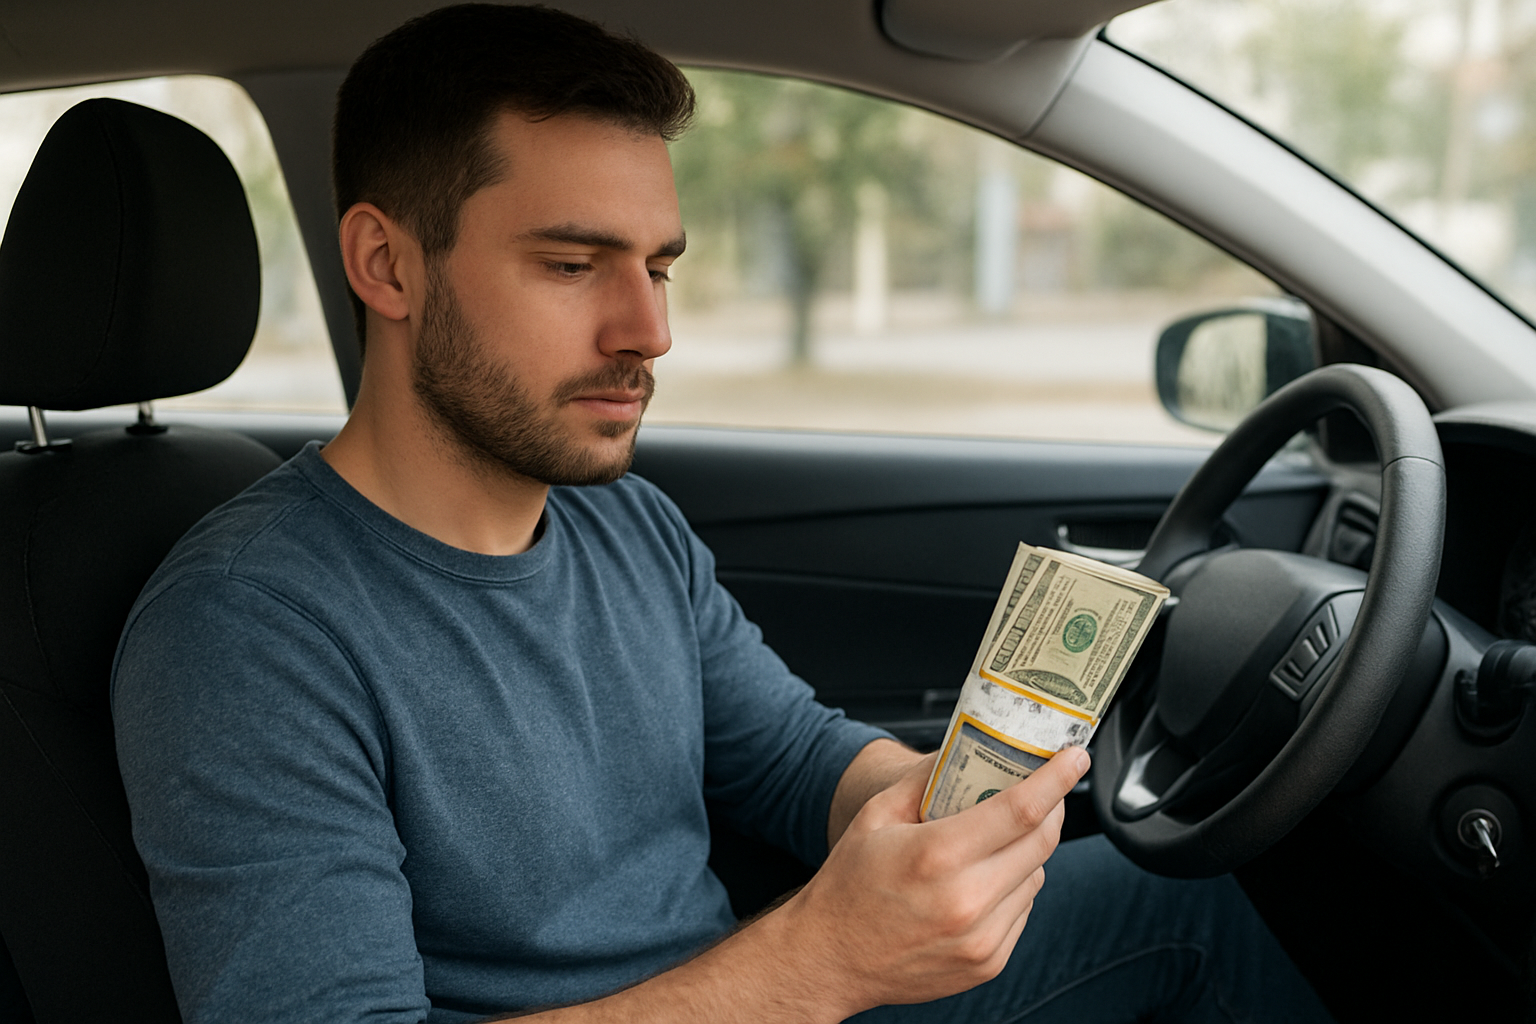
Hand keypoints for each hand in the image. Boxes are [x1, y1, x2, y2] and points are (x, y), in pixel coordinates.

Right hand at [777, 747, 1089, 1016]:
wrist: (831, 958)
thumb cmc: (849, 885)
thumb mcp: (876, 816)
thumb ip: (924, 777)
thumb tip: (963, 747)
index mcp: (938, 856)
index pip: (1020, 810)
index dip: (1056, 780)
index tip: (1074, 759)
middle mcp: (966, 901)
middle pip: (1040, 842)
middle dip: (1051, 809)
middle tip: (1044, 790)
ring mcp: (982, 938)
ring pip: (1036, 876)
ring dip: (1027, 851)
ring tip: (992, 843)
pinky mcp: (989, 962)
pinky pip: (1023, 909)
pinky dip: (1013, 887)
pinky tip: (980, 881)